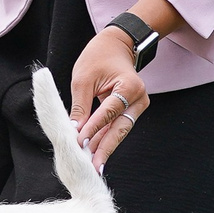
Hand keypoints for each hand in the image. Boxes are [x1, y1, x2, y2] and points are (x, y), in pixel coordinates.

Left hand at [69, 26, 148, 171]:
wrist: (115, 46)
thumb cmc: (98, 57)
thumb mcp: (83, 78)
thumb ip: (80, 106)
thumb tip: (74, 131)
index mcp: (130, 87)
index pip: (109, 112)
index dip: (94, 128)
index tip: (80, 143)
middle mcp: (139, 99)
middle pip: (119, 128)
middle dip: (105, 148)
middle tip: (93, 167)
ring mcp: (137, 106)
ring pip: (119, 131)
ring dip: (104, 147)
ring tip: (93, 165)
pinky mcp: (131, 111)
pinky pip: (117, 127)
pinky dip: (105, 138)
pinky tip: (96, 153)